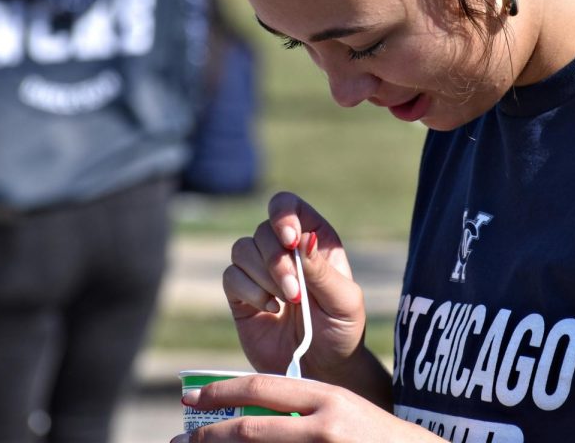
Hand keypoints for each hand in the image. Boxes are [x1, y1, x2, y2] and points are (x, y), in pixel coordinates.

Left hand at [170, 374, 441, 442]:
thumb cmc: (376, 437)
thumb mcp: (342, 410)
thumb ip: (302, 408)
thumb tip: (249, 415)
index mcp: (327, 398)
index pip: (261, 387)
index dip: (220, 391)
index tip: (190, 395)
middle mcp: (323, 427)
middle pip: (249, 430)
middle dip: (207, 435)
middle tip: (180, 438)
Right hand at [222, 192, 366, 383]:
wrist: (322, 370)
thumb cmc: (341, 331)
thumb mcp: (344, 301)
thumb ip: (321, 270)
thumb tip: (302, 238)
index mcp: (313, 239)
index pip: (287, 205)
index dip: (283, 214)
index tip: (289, 240)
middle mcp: (284, 249)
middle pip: (263, 229)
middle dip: (276, 261)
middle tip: (296, 294)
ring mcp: (260, 271)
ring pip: (242, 249)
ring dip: (263, 276)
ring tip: (286, 303)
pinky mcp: (241, 295)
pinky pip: (230, 276)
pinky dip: (249, 291)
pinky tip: (270, 309)